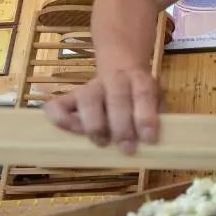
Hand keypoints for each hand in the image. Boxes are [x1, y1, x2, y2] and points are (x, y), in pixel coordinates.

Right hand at [44, 68, 161, 153]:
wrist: (122, 68)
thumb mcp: (157, 100)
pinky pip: (57, 106)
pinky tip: (73, 132)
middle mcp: (115, 80)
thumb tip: (157, 143)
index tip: (149, 139)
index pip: (143, 94)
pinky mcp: (70, 96)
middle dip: (122, 127)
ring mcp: (90, 87)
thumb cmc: (141, 95)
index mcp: (140, 80)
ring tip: (102, 142)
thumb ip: (156, 117)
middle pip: (116, 99)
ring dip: (95, 124)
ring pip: (87, 99)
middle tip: (127, 148)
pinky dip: (62, 120)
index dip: (146, 117)